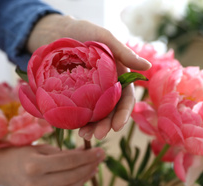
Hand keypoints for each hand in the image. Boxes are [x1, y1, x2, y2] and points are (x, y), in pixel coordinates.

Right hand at [0, 144, 104, 185]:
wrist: (1, 169)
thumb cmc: (22, 153)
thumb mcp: (41, 148)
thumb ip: (64, 152)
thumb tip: (88, 152)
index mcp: (34, 166)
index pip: (69, 162)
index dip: (88, 157)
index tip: (101, 151)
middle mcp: (34, 184)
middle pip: (72, 176)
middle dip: (89, 167)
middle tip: (100, 158)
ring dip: (85, 178)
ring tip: (94, 168)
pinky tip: (82, 177)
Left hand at [27, 14, 150, 139]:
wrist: (55, 32)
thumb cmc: (83, 31)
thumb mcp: (103, 38)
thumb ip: (124, 52)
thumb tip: (147, 66)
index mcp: (117, 77)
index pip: (125, 99)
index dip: (123, 113)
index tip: (117, 126)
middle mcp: (105, 88)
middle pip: (110, 111)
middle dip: (106, 125)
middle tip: (98, 135)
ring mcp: (89, 94)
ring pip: (95, 115)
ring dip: (92, 128)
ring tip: (84, 136)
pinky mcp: (73, 97)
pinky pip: (77, 112)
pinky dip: (77, 122)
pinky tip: (73, 128)